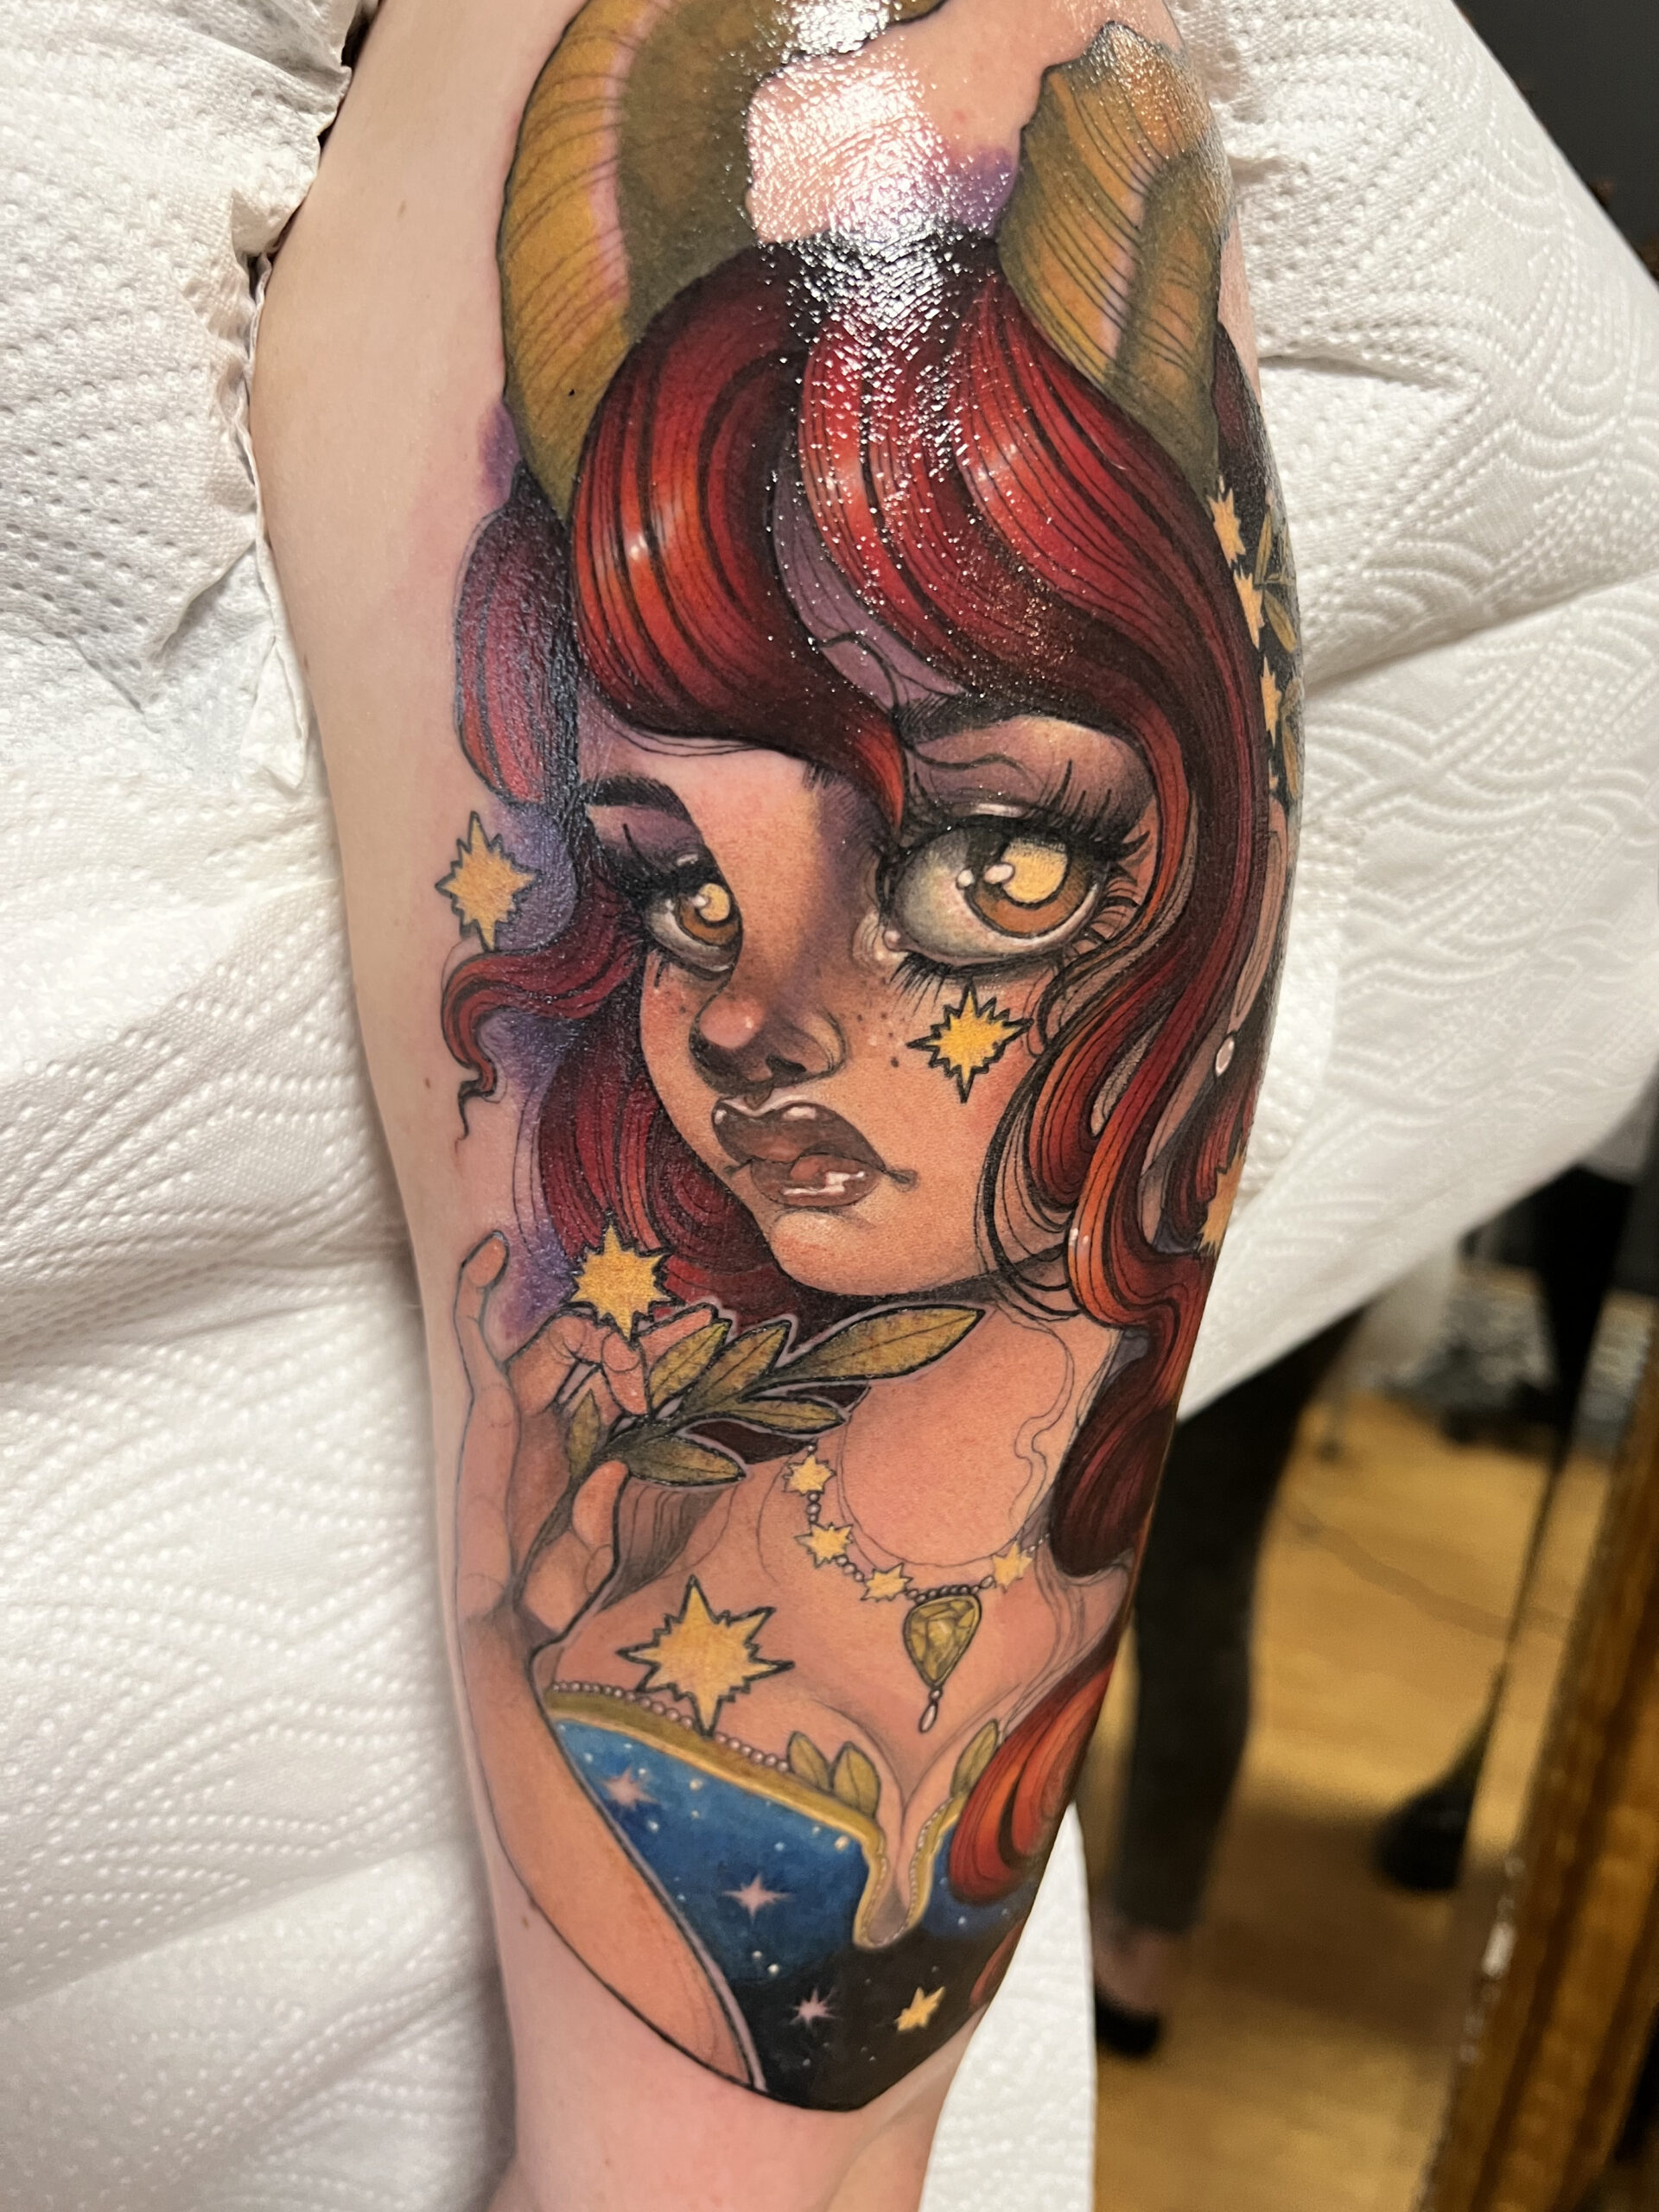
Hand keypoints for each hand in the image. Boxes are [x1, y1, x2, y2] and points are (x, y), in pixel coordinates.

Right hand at [453, 1235, 707, 1642]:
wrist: (498, 1627)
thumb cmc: (551, 1600)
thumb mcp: (593, 1560)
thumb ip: (598, 1524)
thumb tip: (611, 1470)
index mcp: (592, 1444)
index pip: (634, 1382)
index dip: (672, 1359)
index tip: (714, 1352)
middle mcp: (555, 1421)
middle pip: (608, 1357)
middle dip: (659, 1339)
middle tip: (708, 1320)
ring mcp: (516, 1411)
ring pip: (560, 1342)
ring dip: (596, 1334)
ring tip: (624, 1348)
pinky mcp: (479, 1409)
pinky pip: (471, 1337)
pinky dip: (474, 1290)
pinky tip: (490, 1254)